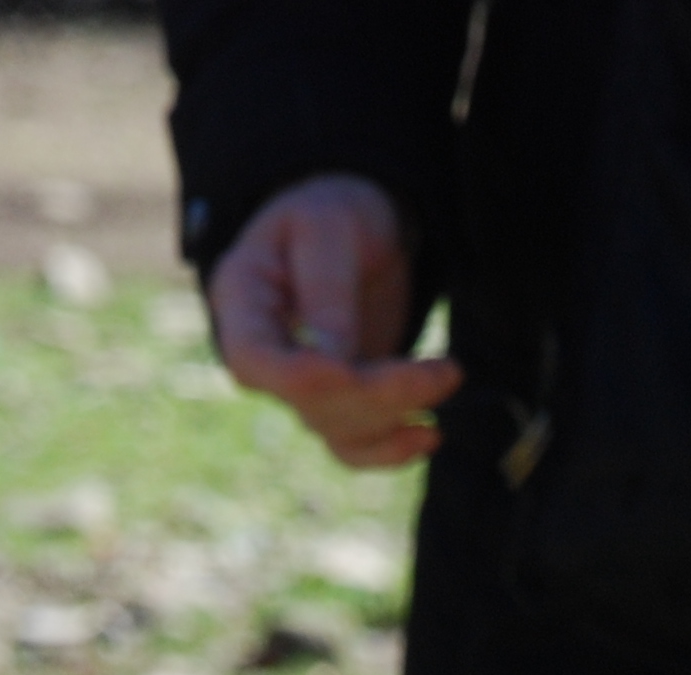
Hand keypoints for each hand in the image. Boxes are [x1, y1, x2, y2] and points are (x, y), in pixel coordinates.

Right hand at [208, 174, 462, 469]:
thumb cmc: (334, 209)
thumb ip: (327, 291)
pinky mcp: (337, 399)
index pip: (251, 359)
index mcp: (242, 299)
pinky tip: (430, 435)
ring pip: (338, 427)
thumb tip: (336, 365)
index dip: (298, 378)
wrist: (358, 222)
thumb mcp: (330, 228)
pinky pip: (353, 444)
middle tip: (445, 370)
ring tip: (448, 374)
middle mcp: (263, 352)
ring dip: (397, 412)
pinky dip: (390, 449)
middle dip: (378, 394)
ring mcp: (298, 382)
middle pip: (307, 402)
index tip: (350, 372)